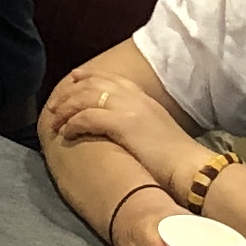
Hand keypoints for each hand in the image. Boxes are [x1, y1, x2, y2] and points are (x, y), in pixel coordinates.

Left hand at [43, 72, 199, 182]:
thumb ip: (141, 126)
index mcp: (146, 99)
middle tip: (54, 105)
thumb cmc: (177, 162)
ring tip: (55, 122)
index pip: (113, 78)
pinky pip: (88, 117)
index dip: (90, 76)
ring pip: (87, 97)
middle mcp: (137, 98)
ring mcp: (131, 108)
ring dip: (67, 109)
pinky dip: (73, 123)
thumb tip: (125, 132)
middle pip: (95, 83)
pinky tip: (66, 133)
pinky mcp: (124, 123)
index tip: (74, 78)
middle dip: (70, 92)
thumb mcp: (158, 134)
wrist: (191, 169)